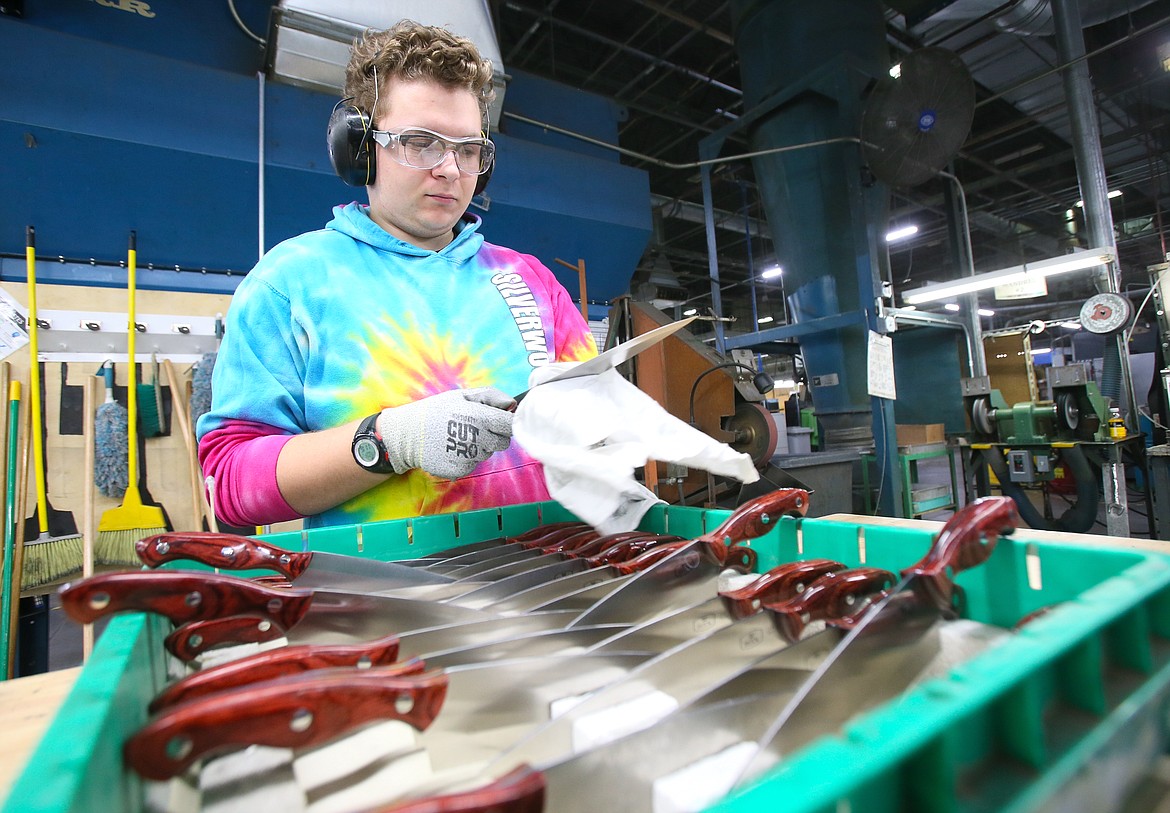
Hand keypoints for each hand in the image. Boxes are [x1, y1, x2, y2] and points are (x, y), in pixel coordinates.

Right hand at [376, 388, 515, 479]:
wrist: (406, 435)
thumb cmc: (435, 411)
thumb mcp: (460, 396)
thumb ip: (490, 396)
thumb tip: (512, 404)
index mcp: (480, 417)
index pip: (510, 425)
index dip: (506, 422)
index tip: (498, 420)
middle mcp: (477, 438)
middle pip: (503, 442)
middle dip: (494, 435)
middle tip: (474, 428)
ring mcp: (469, 456)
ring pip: (488, 453)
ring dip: (479, 446)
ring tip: (457, 437)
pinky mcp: (461, 470)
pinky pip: (474, 464)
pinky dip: (466, 458)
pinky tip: (452, 449)